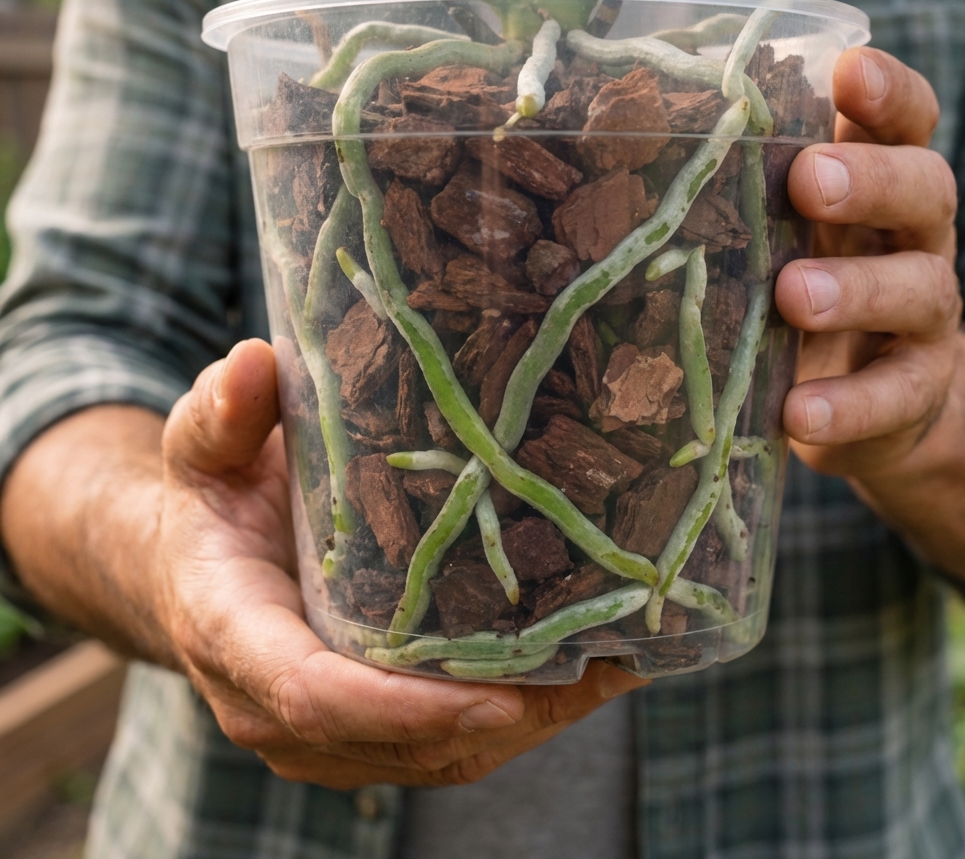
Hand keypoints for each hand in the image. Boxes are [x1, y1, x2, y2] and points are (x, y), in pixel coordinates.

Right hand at [155, 338, 644, 788]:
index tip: (496, 699)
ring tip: (614, 669)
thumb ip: (222, 412)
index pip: (312, 695)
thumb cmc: (210, 499)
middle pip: (397, 742)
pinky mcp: (362, 730)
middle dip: (501, 716)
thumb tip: (251, 362)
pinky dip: (516, 720)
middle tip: (598, 668)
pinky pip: (442, 744)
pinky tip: (583, 676)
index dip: (401, 709)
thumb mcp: (204, 445)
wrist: (197, 561)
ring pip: (432, 755)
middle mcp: (275, 705)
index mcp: (233, 634)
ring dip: (528, 724)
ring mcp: (323, 732)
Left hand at [775, 47, 959, 477]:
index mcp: (875, 184)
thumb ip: (736, 192)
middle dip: (871, 178)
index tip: (848, 69)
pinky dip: (850, 403)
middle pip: (925, 187)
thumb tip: (623, 138)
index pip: (902, 120)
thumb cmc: (791, 288)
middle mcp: (910, 237)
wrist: (859, 399)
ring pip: (920, 287)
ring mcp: (921, 314)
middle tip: (809, 180)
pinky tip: (800, 411)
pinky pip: (897, 393)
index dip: (887, 92)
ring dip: (857, 289)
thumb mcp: (769, 233)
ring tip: (793, 297)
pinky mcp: (914, 389)